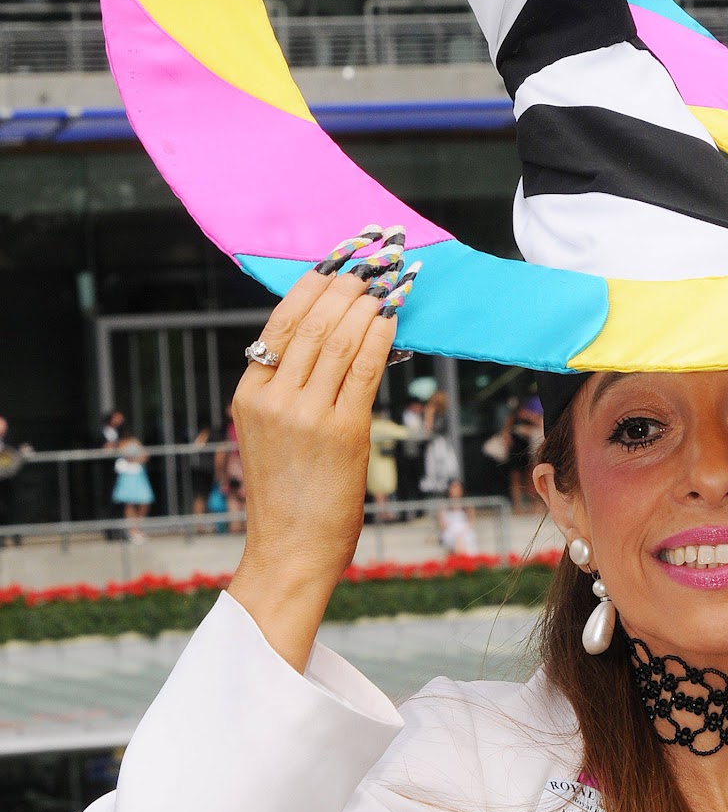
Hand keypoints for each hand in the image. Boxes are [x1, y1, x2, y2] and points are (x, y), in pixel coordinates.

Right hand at [227, 230, 417, 669]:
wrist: (290, 551)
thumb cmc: (288, 492)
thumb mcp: (272, 429)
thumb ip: (292, 384)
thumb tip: (334, 329)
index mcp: (249, 394)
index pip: (282, 321)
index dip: (315, 284)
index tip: (340, 259)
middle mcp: (273, 399)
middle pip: (315, 322)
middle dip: (349, 284)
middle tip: (376, 260)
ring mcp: (306, 415)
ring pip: (341, 339)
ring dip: (370, 303)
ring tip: (391, 281)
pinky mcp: (342, 432)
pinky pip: (366, 368)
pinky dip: (382, 336)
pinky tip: (394, 318)